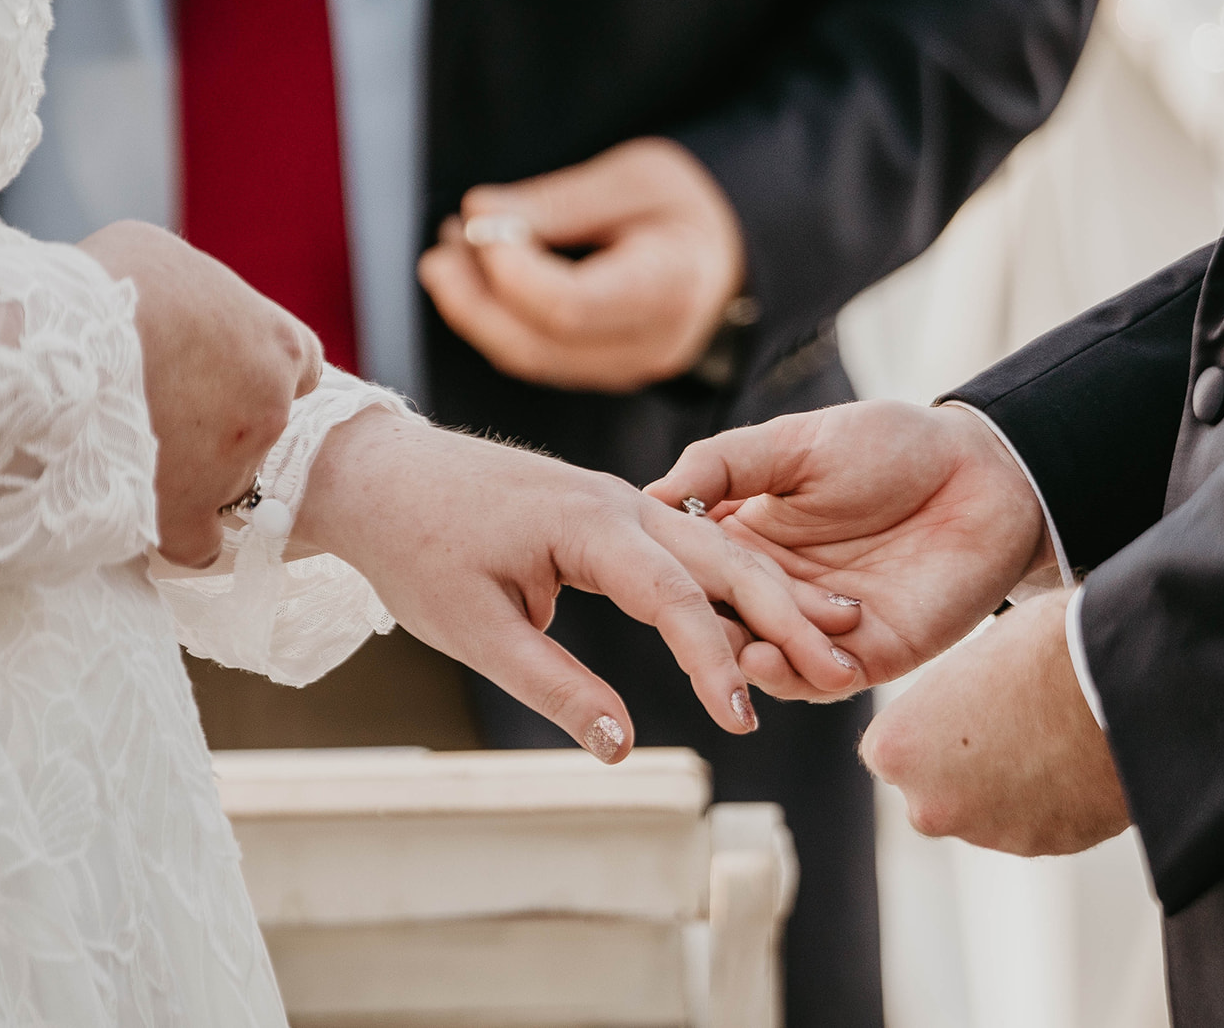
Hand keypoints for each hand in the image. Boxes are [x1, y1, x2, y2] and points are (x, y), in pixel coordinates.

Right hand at [79, 221, 322, 568]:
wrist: (65, 336)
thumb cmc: (110, 283)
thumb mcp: (167, 262)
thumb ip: (196, 299)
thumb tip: (176, 313)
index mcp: (278, 344)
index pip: (299, 368)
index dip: (257, 373)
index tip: (219, 376)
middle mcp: (273, 406)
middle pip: (261, 427)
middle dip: (220, 424)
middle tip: (160, 411)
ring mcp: (236, 461)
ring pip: (227, 480)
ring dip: (190, 471)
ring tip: (125, 448)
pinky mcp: (189, 506)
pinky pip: (197, 542)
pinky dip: (177, 534)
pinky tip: (144, 519)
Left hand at [292, 411, 861, 762]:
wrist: (381, 474)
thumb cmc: (419, 550)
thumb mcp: (476, 630)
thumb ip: (555, 686)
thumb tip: (621, 748)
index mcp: (588, 523)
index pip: (676, 597)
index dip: (714, 660)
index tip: (744, 718)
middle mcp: (620, 500)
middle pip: (724, 558)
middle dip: (786, 613)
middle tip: (842, 666)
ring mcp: (620, 498)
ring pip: (717, 545)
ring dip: (773, 591)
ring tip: (832, 634)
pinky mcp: (612, 508)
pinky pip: (689, 542)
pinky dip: (734, 576)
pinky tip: (768, 607)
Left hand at [417, 137, 744, 392]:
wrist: (725, 254)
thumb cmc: (683, 206)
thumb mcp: (632, 177)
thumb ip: (557, 201)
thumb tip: (479, 215)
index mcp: (669, 288)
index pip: (570, 307)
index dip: (510, 269)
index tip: (481, 218)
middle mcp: (649, 346)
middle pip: (538, 346)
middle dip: (475, 298)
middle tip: (443, 245)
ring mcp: (624, 369)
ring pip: (529, 359)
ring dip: (475, 310)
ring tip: (450, 255)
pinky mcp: (600, 372)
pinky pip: (536, 358)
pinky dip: (496, 321)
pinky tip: (477, 278)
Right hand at [647, 400, 1053, 698]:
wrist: (985, 470)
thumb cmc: (891, 445)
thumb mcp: (794, 443)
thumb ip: (725, 466)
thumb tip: (651, 493)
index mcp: (753, 540)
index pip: (698, 574)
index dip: (672, 582)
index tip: (642, 580)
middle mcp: (781, 590)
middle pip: (728, 626)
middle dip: (706, 637)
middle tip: (687, 635)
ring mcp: (825, 628)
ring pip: (771, 663)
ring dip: (751, 664)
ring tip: (738, 657)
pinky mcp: (872, 654)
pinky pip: (825, 680)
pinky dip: (799, 677)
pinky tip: (780, 661)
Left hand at [861, 590, 1129, 854]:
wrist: (1124, 681)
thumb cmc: (1043, 649)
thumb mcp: (970, 656)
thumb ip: (947, 696)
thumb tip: (959, 701)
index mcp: (896, 750)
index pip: (893, 747)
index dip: (929, 724)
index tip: (960, 706)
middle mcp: (930, 804)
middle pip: (935, 787)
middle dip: (963, 763)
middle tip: (1006, 720)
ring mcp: (988, 833)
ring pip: (987, 808)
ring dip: (1008, 783)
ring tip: (1048, 733)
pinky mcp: (1043, 846)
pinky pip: (1036, 820)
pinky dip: (1050, 799)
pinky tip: (1073, 757)